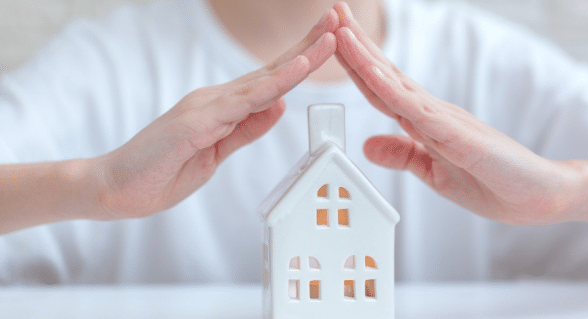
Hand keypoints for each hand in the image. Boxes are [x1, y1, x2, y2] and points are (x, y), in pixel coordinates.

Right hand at [91, 10, 338, 219]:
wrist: (117, 189)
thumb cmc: (162, 172)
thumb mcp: (217, 152)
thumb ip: (246, 128)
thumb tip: (278, 106)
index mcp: (223, 108)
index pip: (270, 81)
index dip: (300, 61)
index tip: (327, 43)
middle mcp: (217, 99)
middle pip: (272, 70)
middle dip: (307, 45)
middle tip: (337, 20)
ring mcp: (207, 107)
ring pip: (264, 79)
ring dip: (300, 57)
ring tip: (330, 36)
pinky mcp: (198, 121)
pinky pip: (244, 102)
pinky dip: (274, 84)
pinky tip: (298, 70)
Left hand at [333, 2, 577, 224]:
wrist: (538, 198)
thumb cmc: (492, 183)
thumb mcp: (433, 173)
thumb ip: (403, 155)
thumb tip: (367, 146)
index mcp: (424, 121)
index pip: (381, 88)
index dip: (356, 65)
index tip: (334, 40)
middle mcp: (431, 112)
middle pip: (384, 74)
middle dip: (355, 45)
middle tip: (331, 13)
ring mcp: (443, 119)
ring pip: (395, 84)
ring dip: (365, 56)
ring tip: (341, 28)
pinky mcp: (456, 134)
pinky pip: (416, 109)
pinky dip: (390, 89)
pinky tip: (371, 72)